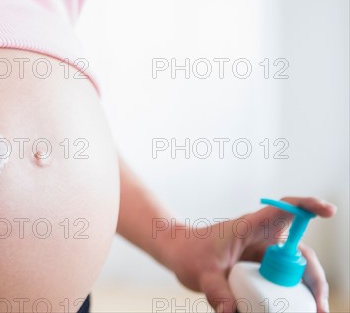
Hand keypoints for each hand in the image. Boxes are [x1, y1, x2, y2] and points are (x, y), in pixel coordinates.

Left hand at [164, 197, 336, 312]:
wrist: (180, 255)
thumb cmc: (189, 253)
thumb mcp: (201, 273)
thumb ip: (216, 291)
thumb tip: (230, 312)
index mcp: (251, 227)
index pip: (284, 209)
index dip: (308, 205)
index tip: (327, 211)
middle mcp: (264, 239)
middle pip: (300, 254)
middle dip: (314, 279)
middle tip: (318, 305)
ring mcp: (266, 256)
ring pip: (298, 271)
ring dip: (308, 291)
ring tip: (314, 312)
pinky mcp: (264, 270)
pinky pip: (286, 283)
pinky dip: (294, 297)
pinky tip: (297, 311)